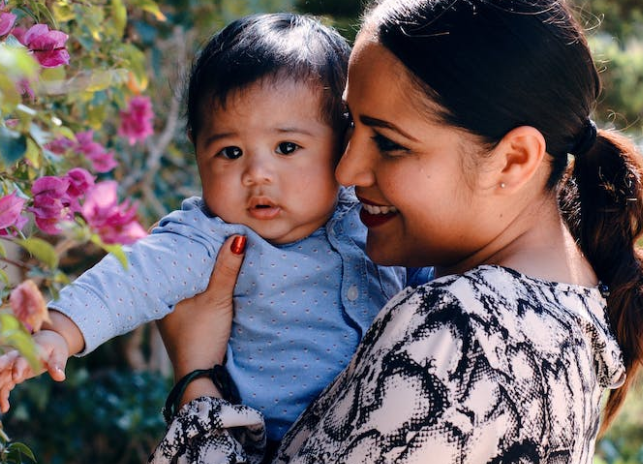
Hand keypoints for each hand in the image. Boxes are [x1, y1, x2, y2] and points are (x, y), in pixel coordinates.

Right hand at [0, 329, 69, 412]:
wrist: (47, 342)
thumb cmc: (53, 348)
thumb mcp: (59, 354)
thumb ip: (57, 365)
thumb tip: (60, 377)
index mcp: (28, 352)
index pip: (21, 359)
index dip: (18, 368)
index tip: (16, 378)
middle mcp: (16, 359)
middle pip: (2, 366)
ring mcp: (12, 367)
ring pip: (1, 378)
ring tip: (2, 407)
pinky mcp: (12, 375)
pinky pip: (4, 386)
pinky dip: (3, 396)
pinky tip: (5, 408)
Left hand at [157, 235, 245, 405]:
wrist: (199, 375)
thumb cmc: (201, 335)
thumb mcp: (217, 298)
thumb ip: (227, 268)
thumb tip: (238, 235)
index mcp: (160, 286)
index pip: (163, 249)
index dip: (175, 232)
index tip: (189, 215)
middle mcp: (162, 294)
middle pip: (173, 259)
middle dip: (188, 243)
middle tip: (204, 222)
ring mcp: (171, 305)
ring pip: (181, 273)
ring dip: (195, 259)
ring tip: (211, 239)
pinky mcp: (183, 314)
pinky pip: (189, 284)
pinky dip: (199, 273)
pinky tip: (212, 267)